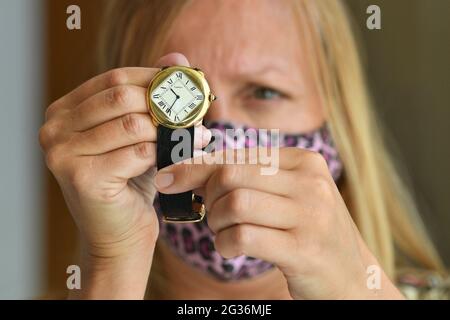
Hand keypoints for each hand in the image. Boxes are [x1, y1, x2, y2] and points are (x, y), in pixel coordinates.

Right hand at [39, 53, 210, 297]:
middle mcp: (54, 129)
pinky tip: (176, 161)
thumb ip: (153, 96)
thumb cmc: (131, 183)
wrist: (120, 236)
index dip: (154, 79)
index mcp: (64, 112)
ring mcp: (62, 153)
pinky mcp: (81, 178)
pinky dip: (163, 155)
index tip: (187, 85)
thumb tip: (177, 58)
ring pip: (132, 123)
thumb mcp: (140, 134)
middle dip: (165, 104)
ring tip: (193, 138)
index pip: (114, 78)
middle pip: (122, 96)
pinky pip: (137, 152)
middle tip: (196, 113)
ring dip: (169, 131)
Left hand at [153, 147, 404, 298]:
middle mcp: (310, 183)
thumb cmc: (309, 232)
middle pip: (230, 176)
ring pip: (234, 204)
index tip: (168, 178)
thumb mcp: (289, 197)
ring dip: (216, 222)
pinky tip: (232, 248)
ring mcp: (310, 216)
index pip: (237, 154)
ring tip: (224, 232)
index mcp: (304, 161)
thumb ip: (252, 178)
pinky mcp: (304, 249)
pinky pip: (243, 237)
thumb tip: (194, 169)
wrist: (353, 278)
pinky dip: (226, 244)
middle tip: (209, 214)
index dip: (195, 166)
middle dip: (207, 196)